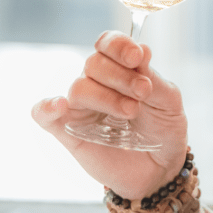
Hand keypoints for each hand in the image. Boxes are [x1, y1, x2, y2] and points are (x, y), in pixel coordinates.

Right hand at [32, 31, 188, 198]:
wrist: (160, 168)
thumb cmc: (163, 128)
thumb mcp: (168, 101)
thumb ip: (153, 77)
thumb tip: (142, 48)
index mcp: (120, 68)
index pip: (108, 44)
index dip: (119, 45)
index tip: (137, 57)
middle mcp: (98, 83)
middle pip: (93, 63)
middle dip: (120, 76)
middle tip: (142, 92)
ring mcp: (82, 107)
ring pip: (79, 87)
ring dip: (105, 97)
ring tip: (130, 110)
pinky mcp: (69, 132)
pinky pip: (44, 115)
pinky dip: (47, 107)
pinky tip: (59, 106)